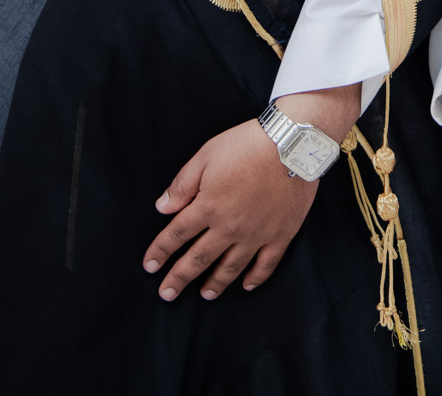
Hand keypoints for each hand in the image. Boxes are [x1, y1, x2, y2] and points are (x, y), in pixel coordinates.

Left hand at [144, 84, 357, 301]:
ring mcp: (256, 235)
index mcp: (208, 207)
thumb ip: (183, 185)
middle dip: (179, 278)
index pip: (176, 235)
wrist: (292, 145)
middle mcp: (229, 227)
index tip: (149, 266)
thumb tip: (162, 207)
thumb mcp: (206, 156)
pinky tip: (246, 285)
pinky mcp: (280, 235)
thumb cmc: (247, 145)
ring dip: (215, 283)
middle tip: (167, 293)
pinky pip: (266, 264)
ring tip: (205, 295)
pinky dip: (255, 278)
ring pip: (230, 268)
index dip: (160, 251)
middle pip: (199, 259)